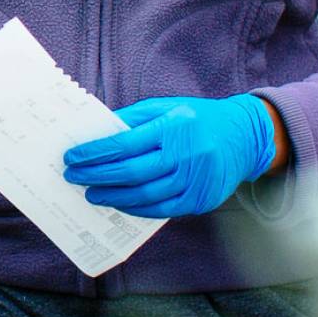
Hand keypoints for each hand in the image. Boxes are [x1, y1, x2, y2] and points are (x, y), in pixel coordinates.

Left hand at [61, 95, 276, 219]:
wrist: (245, 138)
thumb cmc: (198, 119)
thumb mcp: (167, 107)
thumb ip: (133, 119)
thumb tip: (98, 136)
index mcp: (173, 126)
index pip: (124, 143)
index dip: (95, 153)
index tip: (72, 157)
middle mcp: (185, 154)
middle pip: (131, 172)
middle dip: (97, 176)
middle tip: (74, 177)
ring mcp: (195, 180)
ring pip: (145, 195)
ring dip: (113, 196)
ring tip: (91, 193)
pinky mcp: (200, 199)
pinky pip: (161, 209)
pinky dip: (136, 208)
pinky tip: (119, 203)